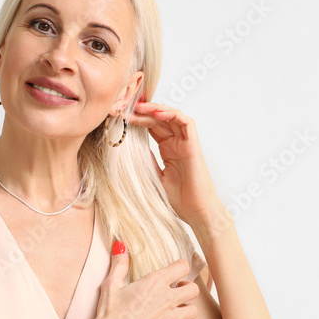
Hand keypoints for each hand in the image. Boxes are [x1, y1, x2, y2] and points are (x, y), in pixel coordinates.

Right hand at [89, 240, 198, 318]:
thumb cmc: (109, 313)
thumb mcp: (111, 284)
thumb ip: (120, 264)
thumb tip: (121, 245)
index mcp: (155, 282)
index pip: (182, 266)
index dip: (180, 267)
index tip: (175, 272)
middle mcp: (167, 299)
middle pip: (193, 289)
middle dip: (187, 289)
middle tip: (177, 292)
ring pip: (194, 311)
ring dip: (186, 310)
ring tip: (176, 312)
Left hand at [128, 100, 222, 224]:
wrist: (196, 211)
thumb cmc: (179, 199)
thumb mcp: (155, 177)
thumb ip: (147, 160)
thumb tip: (130, 147)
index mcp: (168, 150)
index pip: (152, 127)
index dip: (138, 119)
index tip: (121, 116)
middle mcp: (177, 143)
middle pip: (159, 119)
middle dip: (142, 112)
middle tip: (125, 107)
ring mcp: (186, 143)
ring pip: (172, 116)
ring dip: (156, 109)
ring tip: (139, 106)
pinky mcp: (193, 146)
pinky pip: (187, 123)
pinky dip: (173, 114)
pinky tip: (158, 113)